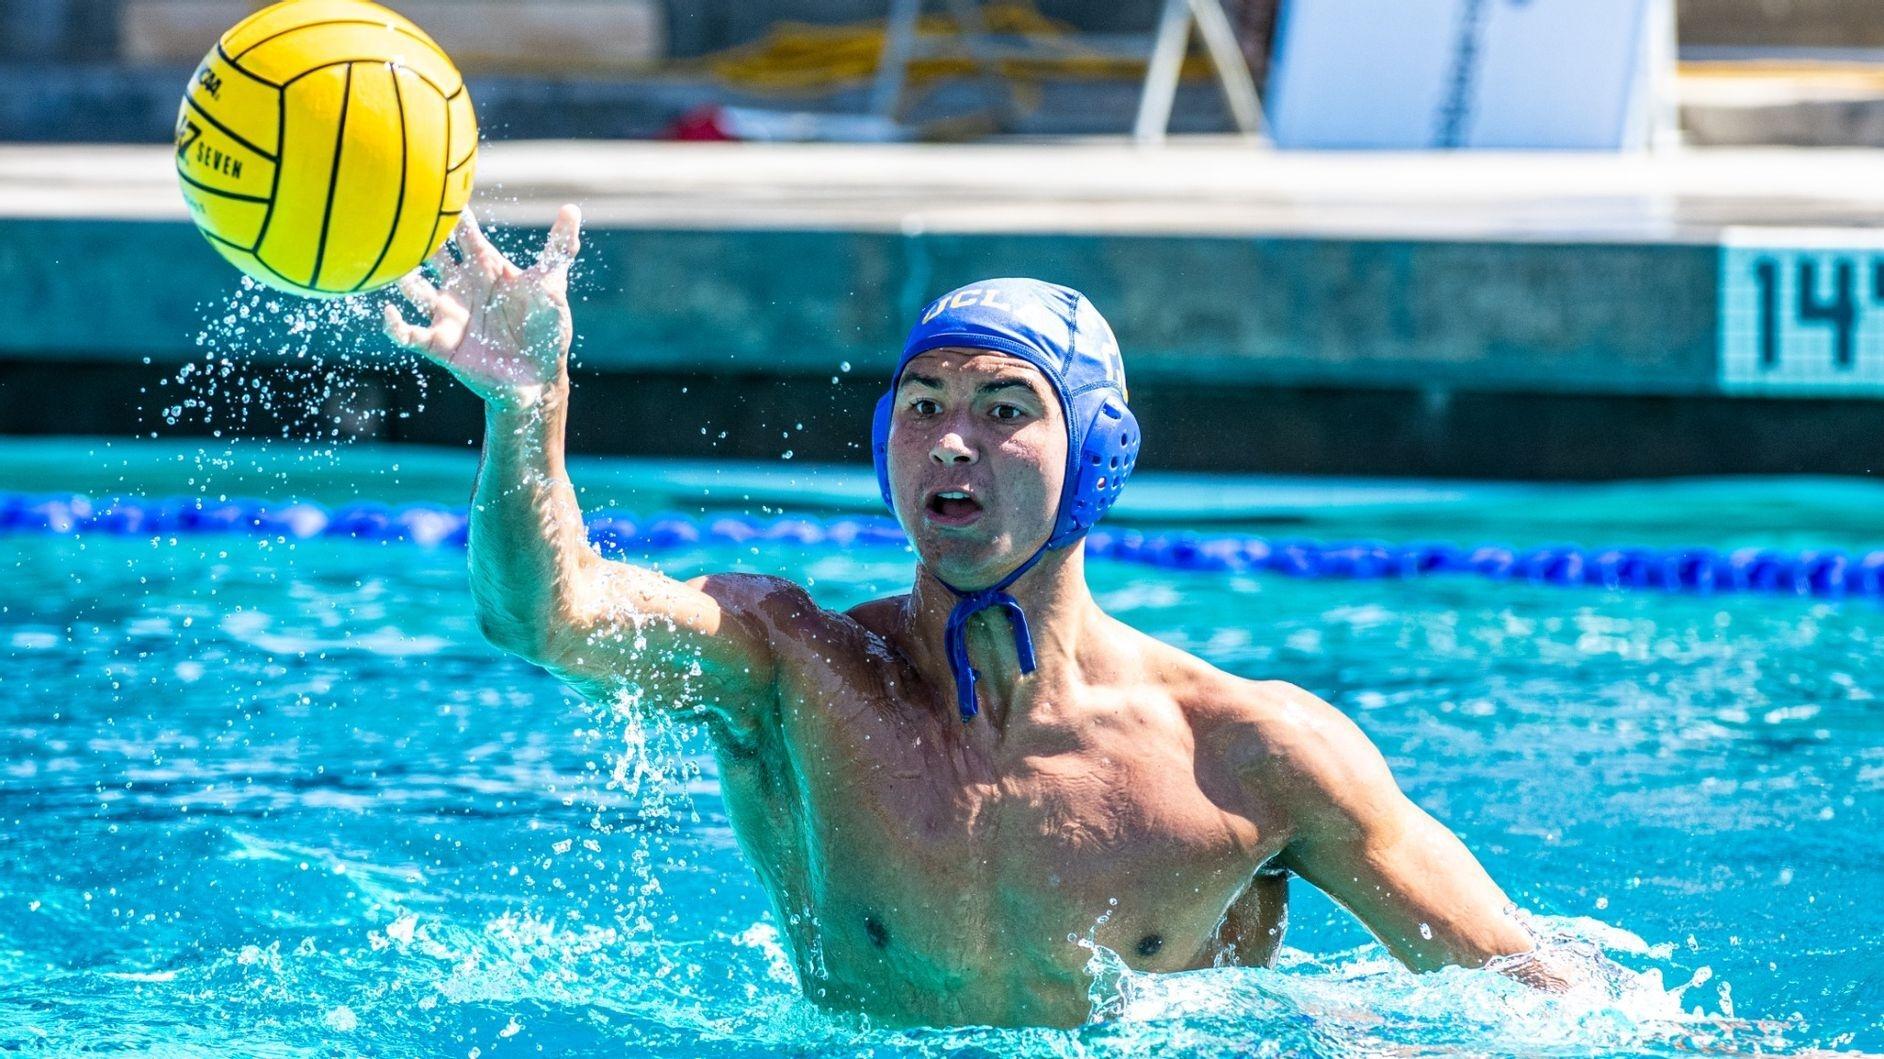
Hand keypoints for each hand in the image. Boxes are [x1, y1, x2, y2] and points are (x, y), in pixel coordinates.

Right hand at [384, 204, 581, 409]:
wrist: (538, 376)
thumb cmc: (547, 327)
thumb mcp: (552, 286)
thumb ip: (558, 249)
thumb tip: (571, 209)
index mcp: (485, 265)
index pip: (461, 231)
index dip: (448, 211)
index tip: (431, 186)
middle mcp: (461, 284)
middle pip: (430, 254)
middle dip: (415, 237)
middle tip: (397, 217)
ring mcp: (448, 313)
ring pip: (413, 288)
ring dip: (400, 277)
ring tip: (386, 263)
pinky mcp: (441, 343)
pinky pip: (409, 334)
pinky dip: (395, 326)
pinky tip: (389, 314)